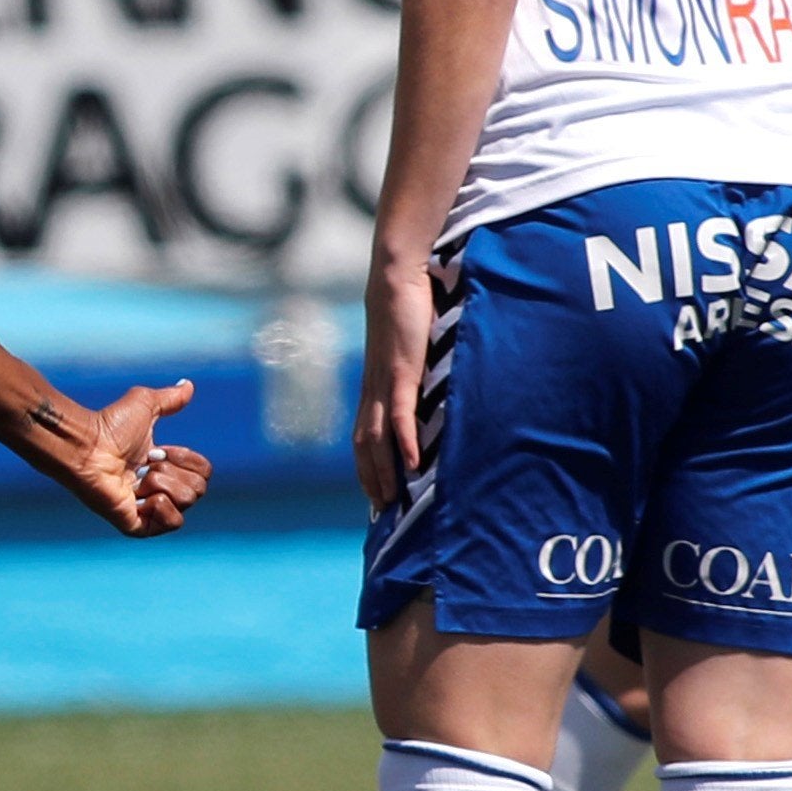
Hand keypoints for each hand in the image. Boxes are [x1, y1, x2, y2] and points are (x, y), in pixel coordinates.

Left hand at [48, 379, 211, 536]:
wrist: (87, 446)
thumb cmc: (110, 426)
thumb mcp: (146, 405)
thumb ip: (170, 398)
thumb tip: (188, 385)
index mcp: (164, 468)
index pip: (202, 472)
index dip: (185, 457)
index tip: (157, 449)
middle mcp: (159, 490)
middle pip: (198, 489)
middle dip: (174, 471)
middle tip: (145, 464)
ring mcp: (149, 510)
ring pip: (186, 502)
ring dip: (163, 483)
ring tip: (137, 479)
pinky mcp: (138, 526)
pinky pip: (172, 523)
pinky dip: (161, 506)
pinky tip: (140, 496)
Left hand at [353, 255, 433, 511]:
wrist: (396, 277)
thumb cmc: (406, 311)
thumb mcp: (411, 349)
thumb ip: (415, 372)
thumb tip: (427, 388)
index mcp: (375, 387)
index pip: (364, 438)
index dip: (366, 469)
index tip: (375, 496)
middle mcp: (374, 390)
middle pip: (365, 447)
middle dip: (371, 481)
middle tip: (382, 513)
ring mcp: (385, 383)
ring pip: (377, 438)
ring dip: (383, 472)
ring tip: (392, 501)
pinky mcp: (402, 372)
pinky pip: (400, 414)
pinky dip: (404, 441)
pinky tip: (411, 465)